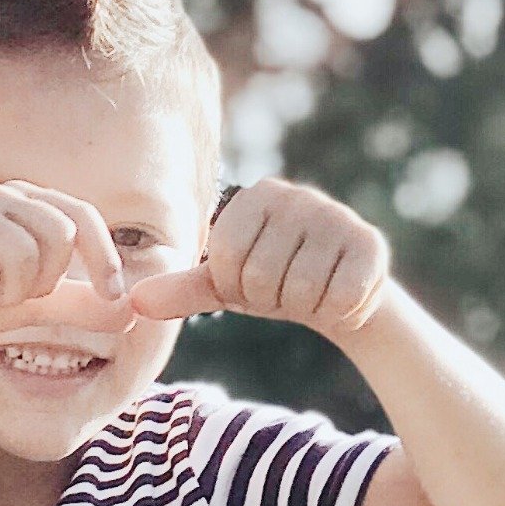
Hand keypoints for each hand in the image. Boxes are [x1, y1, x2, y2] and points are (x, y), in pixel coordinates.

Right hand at [0, 180, 132, 358]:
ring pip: (21, 258)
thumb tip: (131, 314)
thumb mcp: (34, 305)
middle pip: (57, 237)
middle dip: (43, 282)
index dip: (104, 258)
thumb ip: (79, 304)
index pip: (80, 217)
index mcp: (22, 201)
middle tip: (11, 294)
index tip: (114, 298)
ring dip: (6, 294)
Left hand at [130, 180, 390, 340]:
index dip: (236, 287)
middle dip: (269, 299)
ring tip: (312, 288)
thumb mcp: (225, 285)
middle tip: (286, 287)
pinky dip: (336, 309)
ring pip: (298, 292)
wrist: (342, 294)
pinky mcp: (370, 244)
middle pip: (260, 278)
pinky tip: (339, 292)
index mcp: (255, 196)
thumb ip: (181, 290)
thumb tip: (134, 300)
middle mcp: (296, 196)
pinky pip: (337, 298)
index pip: (224, 260)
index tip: (252, 281)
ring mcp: (336, 216)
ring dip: (303, 306)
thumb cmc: (274, 283)